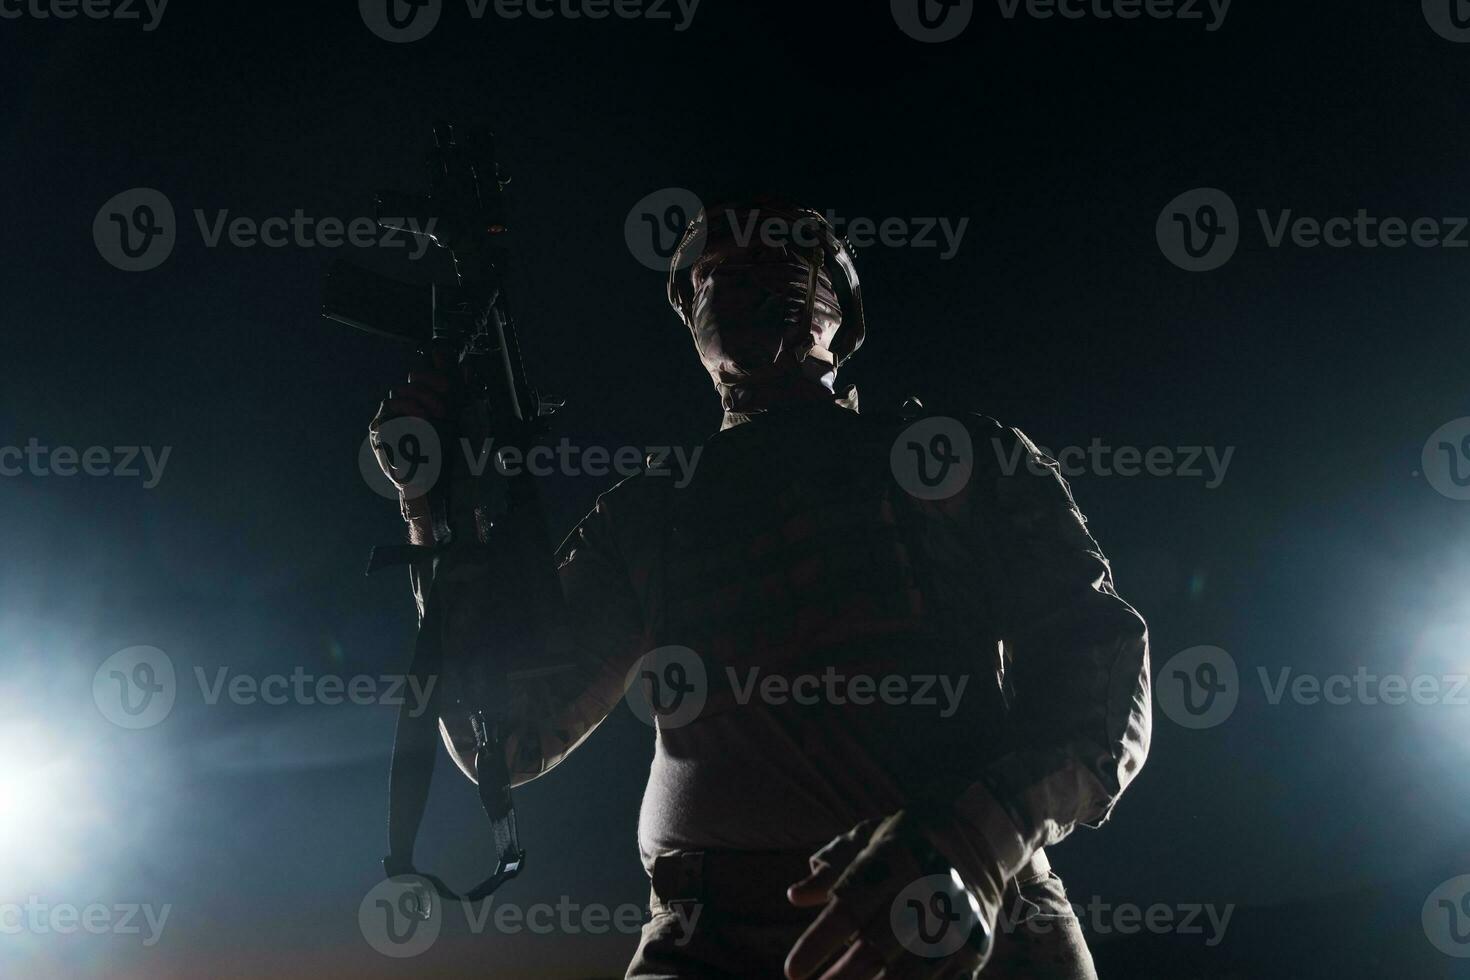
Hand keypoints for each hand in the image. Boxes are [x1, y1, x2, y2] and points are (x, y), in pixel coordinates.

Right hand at [368, 348, 458, 501]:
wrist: (435, 484)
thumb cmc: (448, 455)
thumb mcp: (462, 421)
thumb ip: (462, 394)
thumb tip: (465, 367)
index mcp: (428, 401)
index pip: (425, 374)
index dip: (436, 370)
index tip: (449, 384)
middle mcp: (410, 405)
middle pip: (412, 379)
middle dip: (429, 386)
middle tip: (443, 406)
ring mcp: (394, 416)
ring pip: (399, 391)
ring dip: (419, 399)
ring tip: (432, 416)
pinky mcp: (381, 428)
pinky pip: (388, 409)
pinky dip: (406, 411)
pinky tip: (420, 420)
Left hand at [785, 811, 994, 979]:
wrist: (982, 838)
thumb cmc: (909, 839)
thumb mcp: (871, 836)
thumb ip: (834, 864)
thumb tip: (796, 896)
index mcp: (894, 859)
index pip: (849, 908)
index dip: (818, 943)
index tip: (793, 971)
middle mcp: (925, 890)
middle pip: (876, 946)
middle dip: (842, 976)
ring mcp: (953, 921)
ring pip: (909, 972)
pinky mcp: (973, 946)